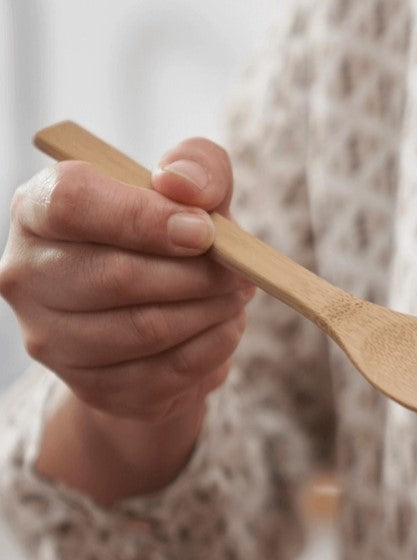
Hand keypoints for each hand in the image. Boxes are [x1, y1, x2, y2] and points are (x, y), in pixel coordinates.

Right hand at [0, 139, 254, 500]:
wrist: (161, 319)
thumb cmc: (171, 241)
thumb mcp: (191, 191)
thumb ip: (197, 167)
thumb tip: (185, 186)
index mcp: (39, 210)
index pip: (73, 204)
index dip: (144, 218)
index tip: (203, 230)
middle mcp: (29, 276)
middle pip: (117, 276)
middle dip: (197, 274)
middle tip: (240, 271)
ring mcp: (55, 340)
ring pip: (146, 329)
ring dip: (210, 311)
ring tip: (235, 295)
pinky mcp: (93, 387)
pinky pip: (166, 372)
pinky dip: (212, 347)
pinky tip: (224, 327)